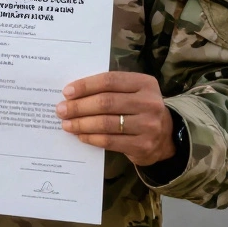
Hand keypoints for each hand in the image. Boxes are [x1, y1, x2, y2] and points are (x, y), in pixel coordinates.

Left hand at [57, 72, 174, 166]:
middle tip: (61, 110)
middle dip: (79, 107)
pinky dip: (91, 138)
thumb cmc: (138, 109)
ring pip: (106, 123)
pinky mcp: (143, 145)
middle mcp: (149, 103)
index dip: (85, 86)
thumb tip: (72, 94)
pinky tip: (80, 135)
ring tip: (66, 124)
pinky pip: (110, 141)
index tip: (66, 92)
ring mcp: (148, 126)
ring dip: (81, 124)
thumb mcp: (131, 92)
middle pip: (105, 102)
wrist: (165, 136)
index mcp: (144, 83)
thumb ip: (108, 89)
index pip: (109, 80)